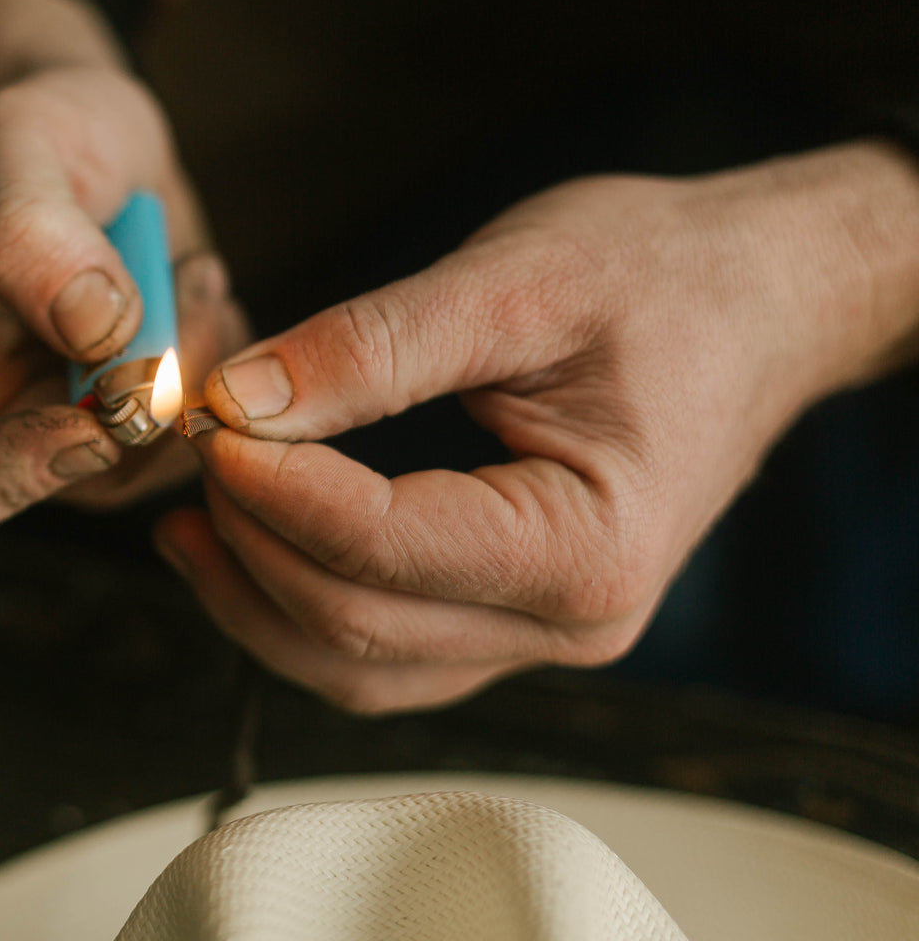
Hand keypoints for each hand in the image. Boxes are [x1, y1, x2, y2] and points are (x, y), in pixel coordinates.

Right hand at [0, 0, 246, 567]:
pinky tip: (198, 281)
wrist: (95, 137)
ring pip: (143, 466)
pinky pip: (198, 434)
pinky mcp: (138, 425)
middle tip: (167, 298)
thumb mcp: (8, 143)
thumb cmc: (27, 136)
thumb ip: (25, 230)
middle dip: (132, 405)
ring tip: (185, 270)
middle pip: (51, 491)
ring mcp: (62, 434)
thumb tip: (97, 331)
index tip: (81, 411)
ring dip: (188, 368)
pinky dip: (217, 359)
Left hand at [156, 141, 918, 712]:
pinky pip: (384, 651)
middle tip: (192, 450)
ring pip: (357, 665)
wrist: (754, 303)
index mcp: (587, 546)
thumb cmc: (660, 278)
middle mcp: (571, 623)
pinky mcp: (509, 618)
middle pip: (355, 626)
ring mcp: (540, 635)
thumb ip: (373, 346)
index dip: (274, 489)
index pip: (382, 545)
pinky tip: (248, 547)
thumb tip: (241, 400)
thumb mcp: (516, 281)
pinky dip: (302, 610)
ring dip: (257, 600)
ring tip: (188, 518)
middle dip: (250, 543)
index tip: (206, 421)